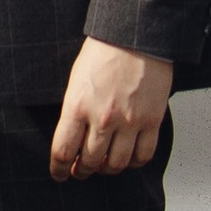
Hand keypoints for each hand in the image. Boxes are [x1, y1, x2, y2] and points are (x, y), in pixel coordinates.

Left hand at [48, 37, 172, 178]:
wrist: (136, 36)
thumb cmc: (104, 51)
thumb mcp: (76, 80)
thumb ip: (73, 110)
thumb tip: (72, 138)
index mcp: (77, 105)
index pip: (63, 150)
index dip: (59, 168)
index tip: (59, 174)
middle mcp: (102, 118)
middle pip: (90, 161)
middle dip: (82, 171)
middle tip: (81, 171)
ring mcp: (129, 121)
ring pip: (117, 164)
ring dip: (107, 170)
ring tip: (103, 166)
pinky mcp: (152, 121)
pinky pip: (144, 155)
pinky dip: (135, 163)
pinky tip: (129, 159)